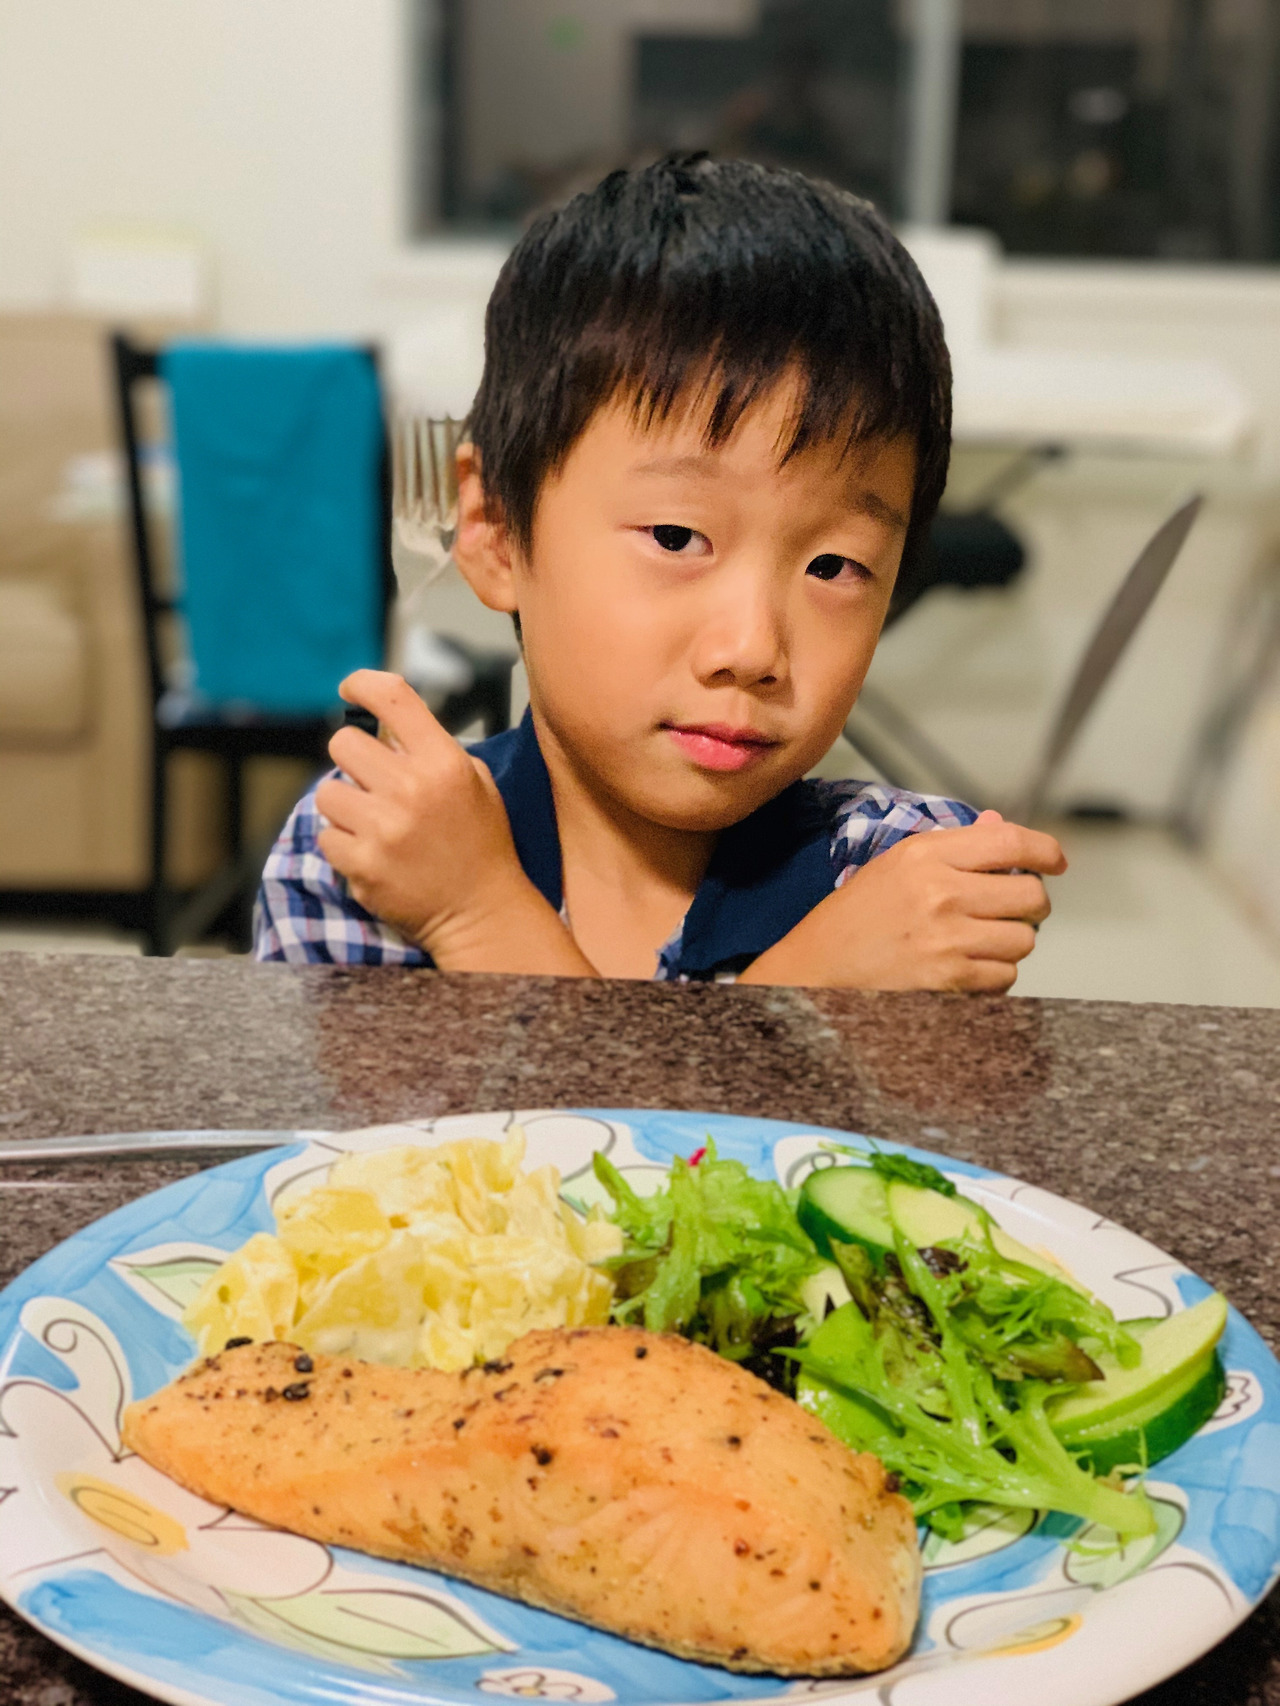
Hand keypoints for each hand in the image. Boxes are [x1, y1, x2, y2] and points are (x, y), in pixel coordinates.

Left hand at [316, 671, 595, 974]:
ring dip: (344, 807)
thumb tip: (386, 731)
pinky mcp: (363, 864)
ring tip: (372, 824)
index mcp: (443, 761)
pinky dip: (343, 845)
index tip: (349, 689)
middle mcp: (412, 788)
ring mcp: (384, 828)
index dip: (361, 684)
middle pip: (344, 743)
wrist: (482, 911)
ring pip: (327, 793)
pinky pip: (326, 836)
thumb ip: (433, 751)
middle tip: (371, 784)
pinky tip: (373, 854)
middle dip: (353, 761)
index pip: (392, 697)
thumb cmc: (481, 844)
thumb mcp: (476, 784)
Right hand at [739, 810, 1065, 991]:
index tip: (1055, 861)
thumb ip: (954, 845)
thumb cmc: (853, 918)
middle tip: (1010, 908)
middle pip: (1030, 895)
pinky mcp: (948, 981)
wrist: (815, 970)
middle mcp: (940, 893)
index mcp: (925, 856)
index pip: (1010, 841)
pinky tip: (966, 966)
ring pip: (1023, 940)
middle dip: (1030, 904)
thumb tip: (1001, 826)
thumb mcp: (897, 865)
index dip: (1046, 851)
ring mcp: (946, 940)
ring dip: (1010, 943)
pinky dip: (994, 976)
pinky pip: (1004, 978)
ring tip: (979, 940)